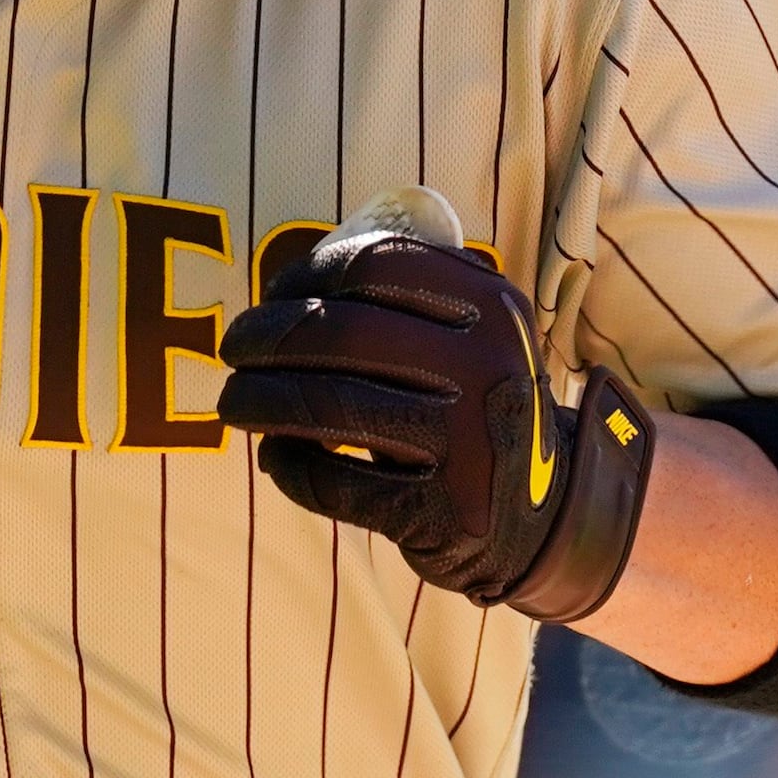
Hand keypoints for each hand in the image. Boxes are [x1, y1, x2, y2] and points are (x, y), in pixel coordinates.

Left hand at [214, 214, 650, 619]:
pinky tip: (277, 458)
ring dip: (258, 401)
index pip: (372, 264)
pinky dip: (288, 469)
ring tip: (234, 403)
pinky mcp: (443, 511)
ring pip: (326, 407)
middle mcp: (485, 367)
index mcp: (491, 306)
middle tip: (233, 349)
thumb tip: (284, 291)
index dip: (303, 274)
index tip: (272, 295)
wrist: (544, 513)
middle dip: (264, 338)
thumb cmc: (475, 407)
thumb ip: (409, 299)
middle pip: (337, 333)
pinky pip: (334, 484)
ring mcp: (467, 442)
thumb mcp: (472, 335)